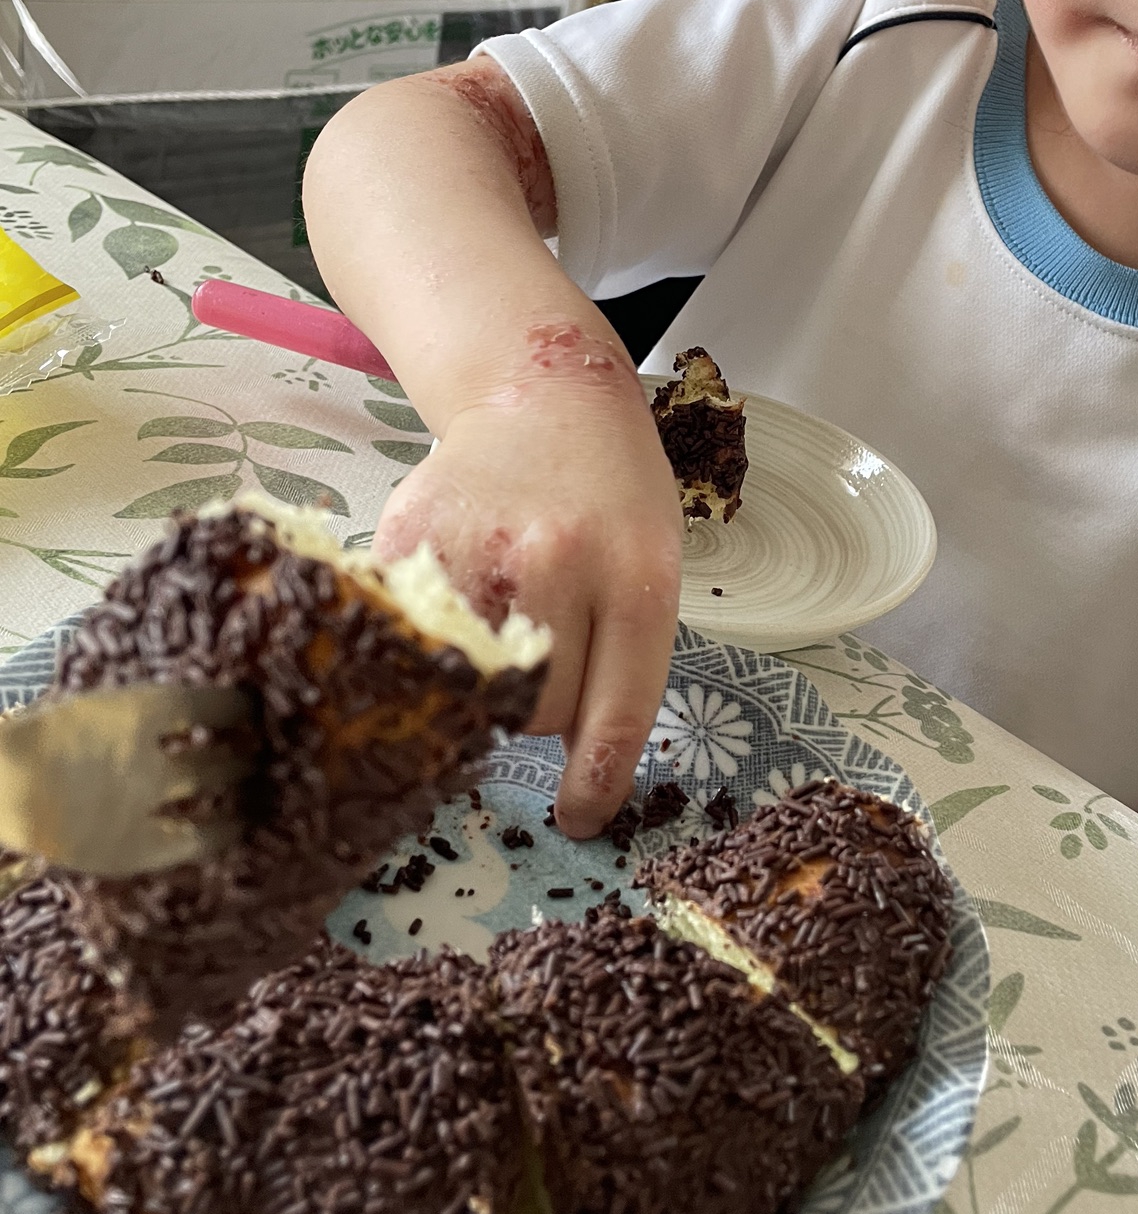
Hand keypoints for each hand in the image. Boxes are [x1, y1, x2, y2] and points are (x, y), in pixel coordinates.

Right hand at [374, 368, 681, 839]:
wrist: (543, 393)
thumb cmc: (612, 493)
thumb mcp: (649, 563)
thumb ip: (621, 656)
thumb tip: (570, 770)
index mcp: (636, 575)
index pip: (616, 712)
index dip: (595, 782)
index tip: (580, 820)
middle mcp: (558, 562)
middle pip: (537, 709)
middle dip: (542, 711)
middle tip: (543, 663)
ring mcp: (478, 548)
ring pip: (470, 683)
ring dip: (483, 678)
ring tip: (500, 621)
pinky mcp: (411, 536)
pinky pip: (414, 634)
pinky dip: (430, 638)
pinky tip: (458, 596)